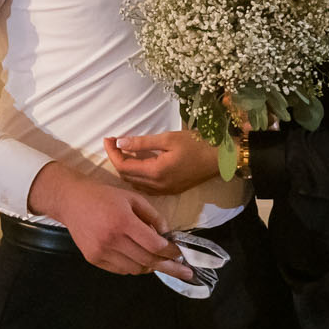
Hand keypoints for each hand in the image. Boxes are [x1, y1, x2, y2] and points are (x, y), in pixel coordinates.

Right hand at [27, 162, 185, 277]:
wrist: (72, 201)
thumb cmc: (104, 196)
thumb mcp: (133, 198)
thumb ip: (153, 216)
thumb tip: (168, 236)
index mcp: (123, 221)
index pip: (154, 245)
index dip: (171, 252)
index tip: (181, 254)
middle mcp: (112, 239)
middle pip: (147, 261)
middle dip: (169, 266)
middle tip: (185, 272)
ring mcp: (101, 251)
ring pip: (135, 269)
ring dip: (151, 267)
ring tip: (160, 263)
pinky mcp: (93, 259)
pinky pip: (121, 270)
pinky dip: (134, 267)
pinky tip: (140, 260)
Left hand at [105, 131, 221, 195]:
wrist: (219, 159)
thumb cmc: (196, 144)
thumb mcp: (168, 139)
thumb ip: (142, 143)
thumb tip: (119, 142)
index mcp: (155, 172)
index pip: (123, 166)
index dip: (112, 152)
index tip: (108, 138)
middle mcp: (157, 186)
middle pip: (126, 176)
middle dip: (116, 159)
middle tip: (114, 142)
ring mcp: (163, 191)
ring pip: (134, 183)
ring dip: (126, 168)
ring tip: (123, 150)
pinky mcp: (170, 191)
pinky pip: (145, 186)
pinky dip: (136, 175)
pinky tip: (138, 162)